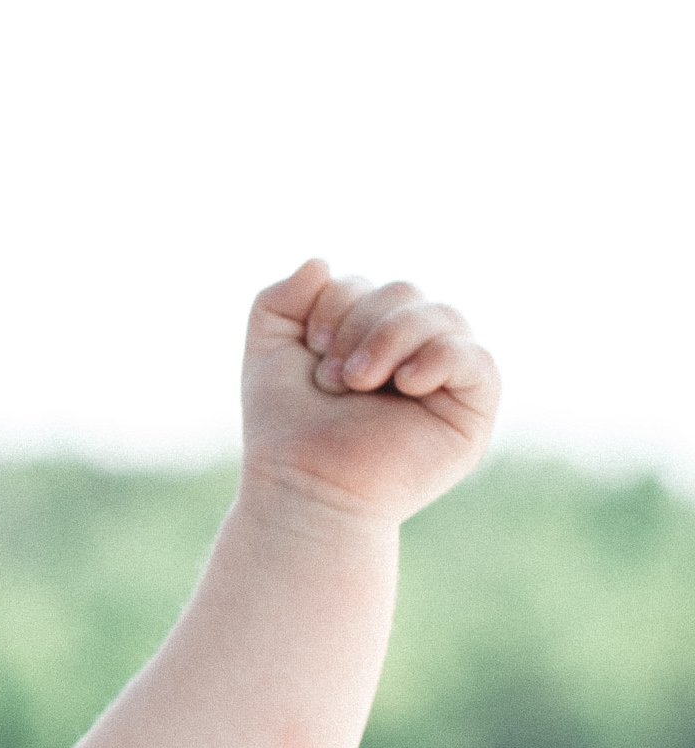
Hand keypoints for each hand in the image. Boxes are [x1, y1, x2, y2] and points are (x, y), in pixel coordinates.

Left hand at [241, 257, 497, 524]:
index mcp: (371, 336)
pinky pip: (478, 361)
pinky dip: (441, 358)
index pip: (368, 285)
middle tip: (333, 377)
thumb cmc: (287, 428)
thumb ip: (281, 298)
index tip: (311, 351)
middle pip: (406, 292)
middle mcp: (413, 352)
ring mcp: (445, 379)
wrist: (304, 486)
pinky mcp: (471, 411)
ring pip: (443, 316)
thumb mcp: (268, 350)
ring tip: (360, 381)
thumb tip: (322, 261)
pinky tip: (405, 383)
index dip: (335, 304)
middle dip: (361, 323)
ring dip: (392, 338)